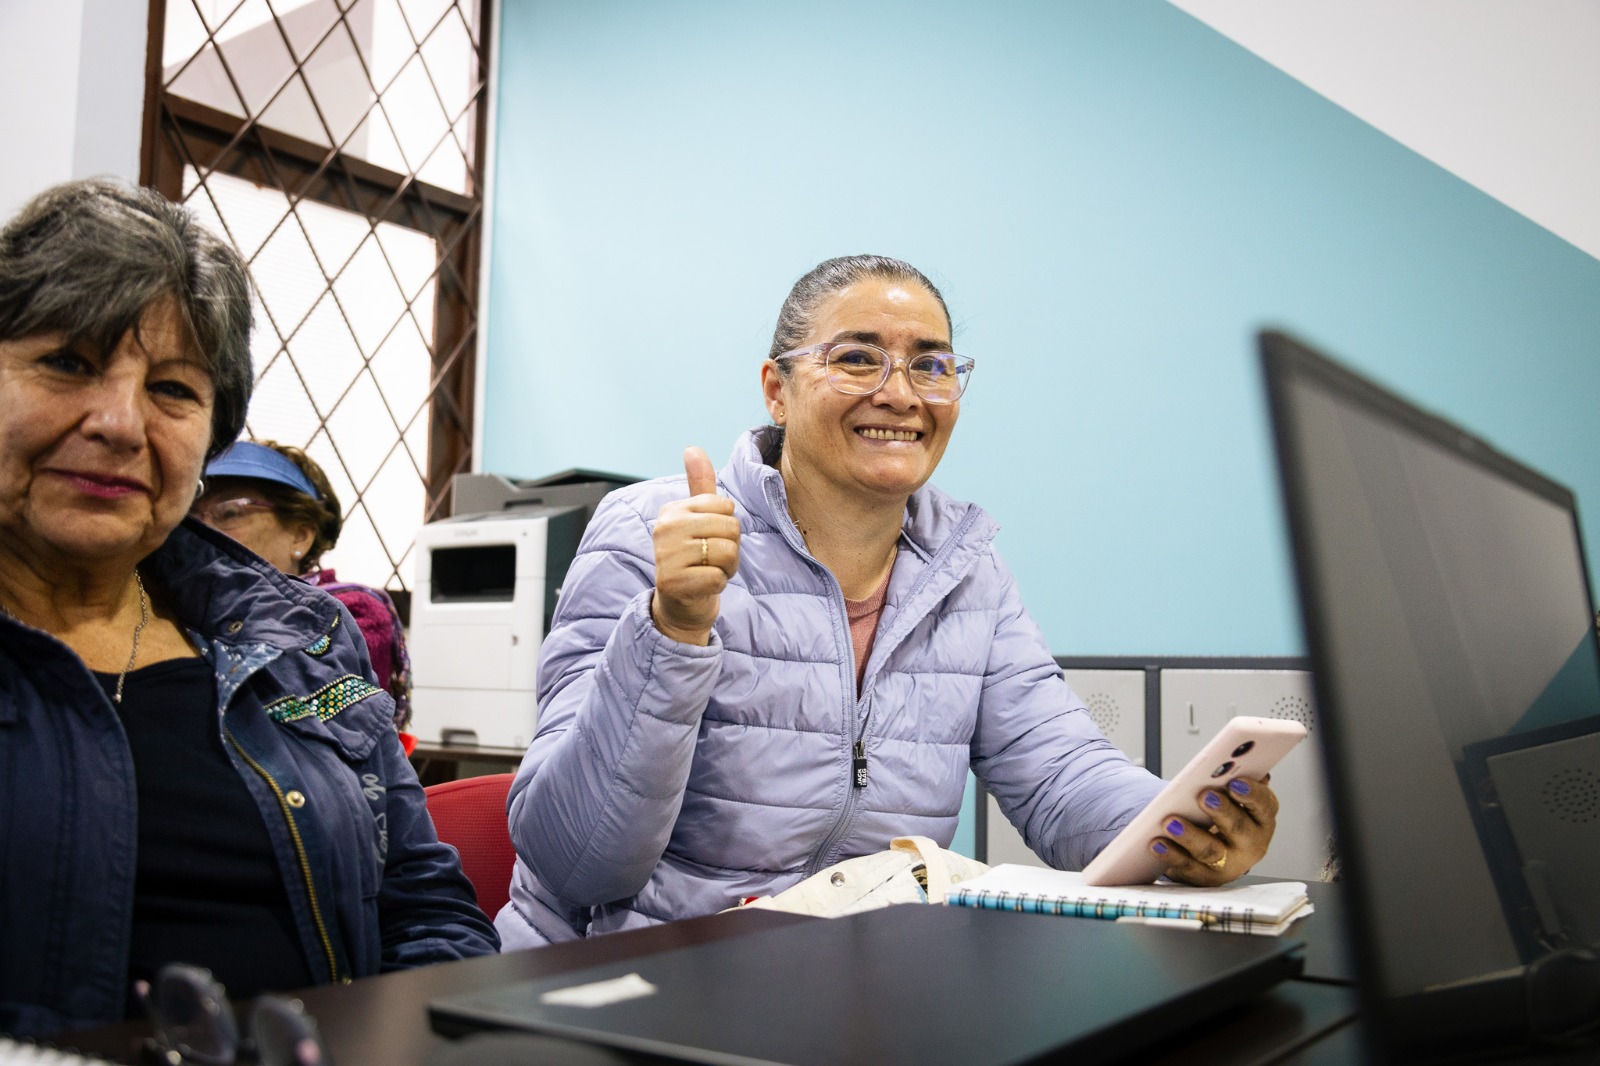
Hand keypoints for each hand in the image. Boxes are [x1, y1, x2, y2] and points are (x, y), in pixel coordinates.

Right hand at [650, 447, 739, 645]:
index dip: (728, 527)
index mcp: (672, 510)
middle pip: (731, 528)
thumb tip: (692, 448)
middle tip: (710, 560)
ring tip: (707, 571)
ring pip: (728, 552)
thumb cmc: (694, 557)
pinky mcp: (673, 582)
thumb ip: (699, 485)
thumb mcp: (698, 518)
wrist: (680, 602)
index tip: (709, 539)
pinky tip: (702, 586)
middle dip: (731, 548)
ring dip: (727, 568)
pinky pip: (719, 577)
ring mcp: (666, 555)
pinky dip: (718, 585)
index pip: (726, 507)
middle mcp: (664, 529)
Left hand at [1150, 775, 1278, 885]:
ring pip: (1212, 851)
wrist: (1209, 850)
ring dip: (1191, 835)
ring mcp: (1230, 864)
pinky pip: (1188, 867)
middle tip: (1204, 796)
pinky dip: (1171, 854)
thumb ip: (1233, 778)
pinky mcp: (1205, 877)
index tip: (1235, 782)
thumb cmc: (1221, 815)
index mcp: (1262, 819)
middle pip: (1240, 828)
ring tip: (1170, 822)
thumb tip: (1237, 759)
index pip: (1264, 804)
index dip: (1252, 794)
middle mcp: (1252, 844)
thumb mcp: (1230, 796)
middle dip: (1223, 812)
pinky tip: (1156, 842)